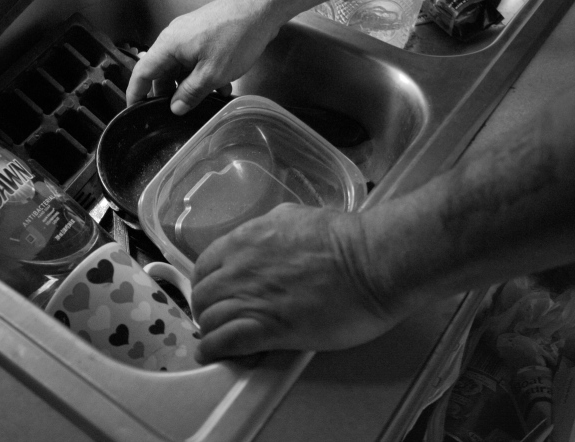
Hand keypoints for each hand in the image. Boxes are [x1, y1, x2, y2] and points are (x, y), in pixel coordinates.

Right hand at [125, 0, 279, 113]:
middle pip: (162, 71)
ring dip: (192, 85)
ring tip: (207, 102)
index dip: (136, 93)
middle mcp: (174, 38)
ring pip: (182, 67)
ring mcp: (190, 35)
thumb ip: (190, 93)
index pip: (142, 72)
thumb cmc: (235, 39)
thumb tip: (175, 108)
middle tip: (177, 114)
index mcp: (168, 45)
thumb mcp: (212, 74)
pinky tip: (222, 88)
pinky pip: (196, 59)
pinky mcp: (204, 34)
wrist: (261, 9)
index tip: (135, 112)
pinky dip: (204, 74)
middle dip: (169, 93)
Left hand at [190, 204, 413, 362]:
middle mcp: (240, 267)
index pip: (205, 266)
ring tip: (217, 340)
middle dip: (206, 309)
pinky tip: (213, 355)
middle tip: (216, 320)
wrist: (372, 261)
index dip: (208, 283)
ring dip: (210, 331)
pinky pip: (225, 342)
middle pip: (203, 295)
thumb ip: (269, 230)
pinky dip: (214, 350)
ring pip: (210, 319)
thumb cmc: (345, 239)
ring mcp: (252, 297)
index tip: (216, 293)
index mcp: (246, 240)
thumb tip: (264, 238)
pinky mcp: (269, 328)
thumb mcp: (294, 218)